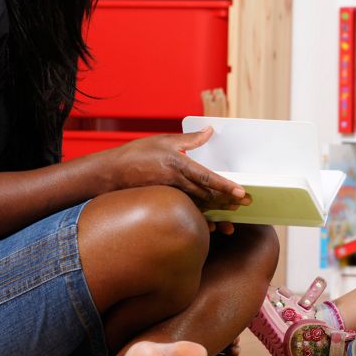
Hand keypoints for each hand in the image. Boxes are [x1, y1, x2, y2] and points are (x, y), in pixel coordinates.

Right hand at [104, 127, 247, 210]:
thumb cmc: (137, 153)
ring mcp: (169, 194)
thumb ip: (191, 139)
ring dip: (217, 211)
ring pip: (198, 206)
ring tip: (233, 213)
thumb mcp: (164, 140)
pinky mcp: (163, 202)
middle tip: (246, 202)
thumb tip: (210, 130)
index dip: (226, 185)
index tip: (241, 192)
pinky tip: (212, 225)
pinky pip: (185, 212)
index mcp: (178, 164)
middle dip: (227, 200)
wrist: (110, 173)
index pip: (207, 177)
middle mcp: (175, 182)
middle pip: (207, 195)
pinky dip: (200, 219)